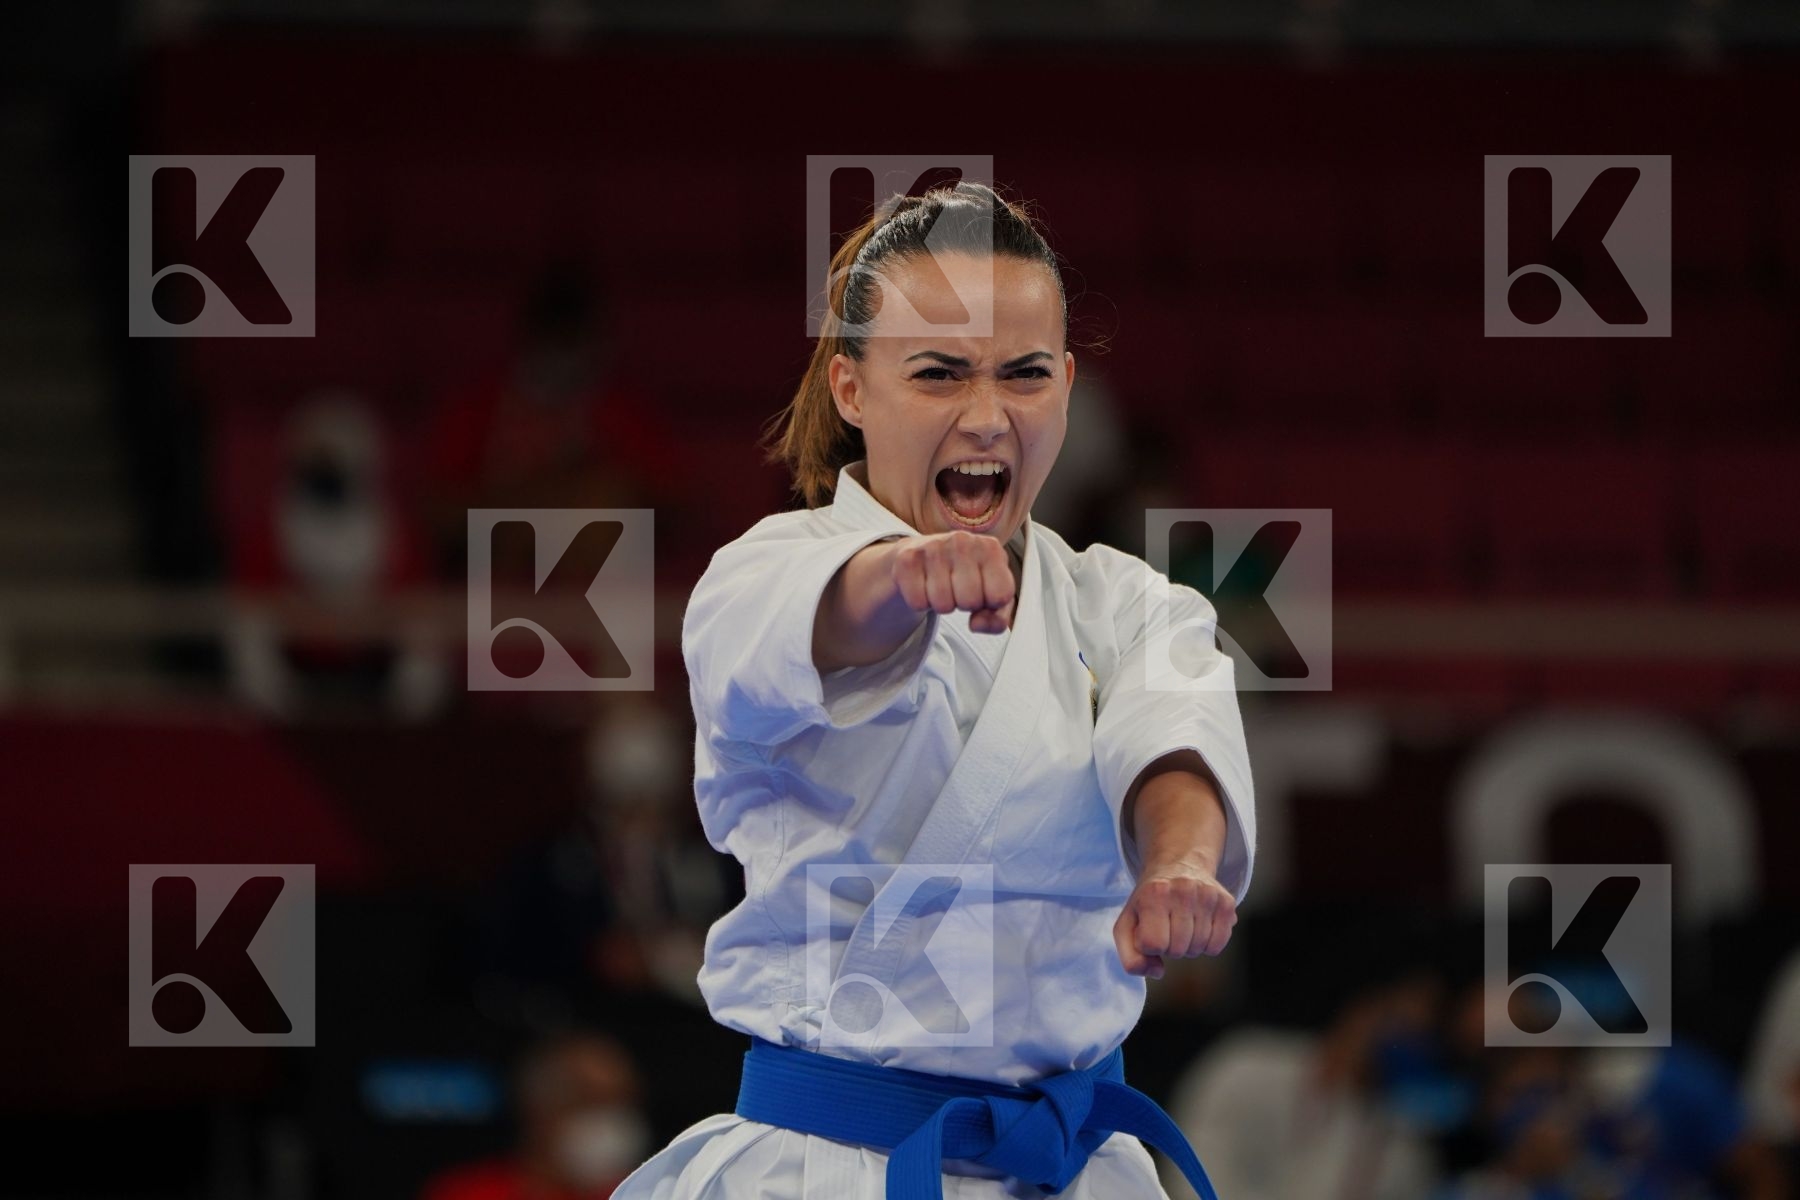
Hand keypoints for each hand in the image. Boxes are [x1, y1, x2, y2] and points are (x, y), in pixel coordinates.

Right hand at [890, 530, 1016, 632]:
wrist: (923, 552)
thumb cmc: (963, 574)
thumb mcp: (989, 593)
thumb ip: (997, 618)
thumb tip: (977, 625)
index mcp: (991, 548)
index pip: (1000, 596)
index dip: (990, 603)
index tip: (984, 593)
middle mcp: (963, 541)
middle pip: (970, 602)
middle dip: (964, 604)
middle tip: (958, 590)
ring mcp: (934, 547)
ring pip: (943, 605)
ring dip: (941, 605)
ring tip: (941, 586)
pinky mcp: (908, 559)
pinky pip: (918, 603)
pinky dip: (920, 602)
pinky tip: (924, 584)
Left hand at [1113, 863, 1236, 979]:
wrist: (1178, 865)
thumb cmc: (1149, 902)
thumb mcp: (1126, 924)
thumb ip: (1131, 958)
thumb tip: (1158, 972)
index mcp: (1153, 894)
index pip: (1153, 944)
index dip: (1149, 945)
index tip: (1149, 929)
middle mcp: (1183, 890)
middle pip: (1177, 950)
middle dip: (1169, 947)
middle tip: (1167, 927)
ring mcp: (1208, 895)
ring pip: (1198, 949)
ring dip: (1188, 946)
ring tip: (1182, 924)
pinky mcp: (1226, 903)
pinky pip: (1217, 945)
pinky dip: (1207, 945)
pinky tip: (1199, 927)